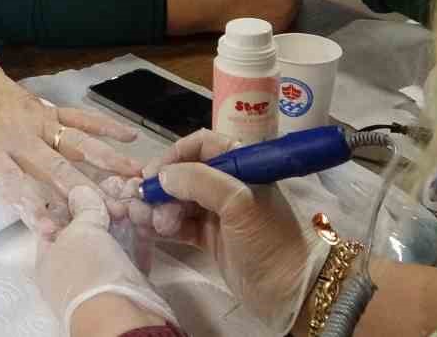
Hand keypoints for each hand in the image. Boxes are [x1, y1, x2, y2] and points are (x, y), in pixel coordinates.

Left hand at [0, 35, 144, 235]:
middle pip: (53, 166)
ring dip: (104, 158)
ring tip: (132, 176)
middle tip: (104, 210)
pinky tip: (131, 137)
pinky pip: (79, 119)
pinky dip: (104, 125)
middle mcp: (18, 135)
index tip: (50, 229)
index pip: (12, 181)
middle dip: (78, 189)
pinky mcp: (46, 111)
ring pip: (76, 142)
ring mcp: (36, 121)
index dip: (31, 205)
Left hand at [37, 186, 174, 335]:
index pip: (57, 220)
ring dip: (127, 216)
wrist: (121, 316)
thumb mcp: (79, 231)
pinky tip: (149, 217)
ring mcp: (102, 274)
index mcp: (49, 257)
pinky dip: (141, 234)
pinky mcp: (129, 280)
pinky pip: (134, 250)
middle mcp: (73, 266)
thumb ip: (83, 207)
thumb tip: (81, 192)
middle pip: (90, 226)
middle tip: (121, 189)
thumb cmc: (88, 271)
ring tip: (137, 200)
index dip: (74, 199)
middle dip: (106, 205)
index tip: (91, 183)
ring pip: (115, 236)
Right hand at [133, 129, 317, 333]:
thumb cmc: (270, 239)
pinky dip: (163, 227)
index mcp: (242, 165)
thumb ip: (200, 182)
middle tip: (144, 206)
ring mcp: (219, 213)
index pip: (202, 145)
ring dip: (159, 208)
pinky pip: (180, 225)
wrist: (293, 290)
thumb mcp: (239, 203)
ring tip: (149, 223)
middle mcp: (228, 184)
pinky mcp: (211, 239)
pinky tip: (147, 231)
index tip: (152, 173)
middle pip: (185, 174)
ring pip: (179, 201)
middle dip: (162, 187)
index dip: (175, 155)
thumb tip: (162, 175)